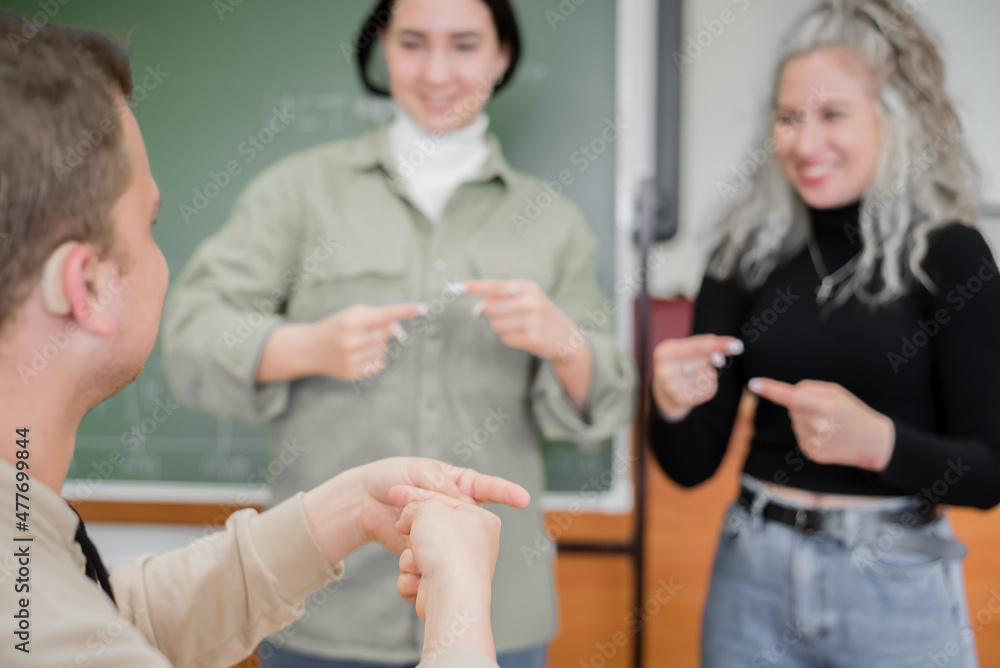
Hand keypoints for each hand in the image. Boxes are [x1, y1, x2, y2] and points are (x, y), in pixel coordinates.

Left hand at [302, 457, 529, 564]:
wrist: (363, 502)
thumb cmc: (390, 476)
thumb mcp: (417, 469)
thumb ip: (439, 482)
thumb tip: (459, 499)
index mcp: (457, 482)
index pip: (488, 487)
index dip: (507, 492)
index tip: (523, 499)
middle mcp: (454, 509)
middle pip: (465, 517)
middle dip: (447, 519)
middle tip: (424, 514)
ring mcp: (441, 530)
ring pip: (447, 540)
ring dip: (424, 535)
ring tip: (400, 519)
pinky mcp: (426, 549)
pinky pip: (431, 556)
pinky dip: (417, 554)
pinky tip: (404, 547)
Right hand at [306, 302, 426, 379]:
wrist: (311, 349)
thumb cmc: (337, 327)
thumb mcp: (352, 315)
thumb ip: (377, 317)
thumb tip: (399, 328)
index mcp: (350, 321)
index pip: (384, 314)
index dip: (405, 310)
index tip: (424, 308)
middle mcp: (351, 340)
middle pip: (386, 333)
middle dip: (383, 330)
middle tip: (365, 330)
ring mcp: (352, 359)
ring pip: (384, 349)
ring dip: (377, 344)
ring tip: (357, 343)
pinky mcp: (353, 373)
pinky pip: (379, 363)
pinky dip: (375, 357)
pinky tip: (358, 355)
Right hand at [393, 496, 499, 660]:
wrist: (449, 592)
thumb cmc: (448, 547)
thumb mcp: (428, 508)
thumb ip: (416, 505)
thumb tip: (408, 520)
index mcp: (479, 519)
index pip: (444, 500)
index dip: (417, 496)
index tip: (396, 493)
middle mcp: (473, 544)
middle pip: (430, 530)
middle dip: (413, 534)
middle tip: (405, 529)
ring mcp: (458, 568)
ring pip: (419, 554)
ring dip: (410, 557)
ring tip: (419, 561)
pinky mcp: (443, 589)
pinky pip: (417, 576)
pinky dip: (413, 578)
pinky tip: (419, 580)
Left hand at [457, 279, 581, 361]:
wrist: (567, 336)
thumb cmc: (538, 314)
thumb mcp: (524, 299)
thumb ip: (499, 300)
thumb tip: (477, 308)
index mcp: (527, 287)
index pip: (494, 285)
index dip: (473, 287)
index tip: (454, 288)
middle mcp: (531, 301)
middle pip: (491, 307)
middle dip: (491, 314)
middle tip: (507, 316)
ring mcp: (533, 320)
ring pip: (496, 324)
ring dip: (501, 327)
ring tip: (519, 326)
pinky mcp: (533, 337)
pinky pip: (506, 338)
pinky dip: (509, 338)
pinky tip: (524, 335)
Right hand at [651, 335, 743, 420]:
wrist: (664, 390)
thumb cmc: (681, 362)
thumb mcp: (687, 348)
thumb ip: (707, 344)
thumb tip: (729, 351)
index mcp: (664, 353)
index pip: (697, 347)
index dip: (718, 345)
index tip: (738, 346)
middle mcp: (664, 371)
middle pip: (705, 361)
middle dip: (712, 359)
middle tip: (707, 360)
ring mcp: (672, 388)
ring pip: (709, 375)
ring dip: (710, 372)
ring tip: (694, 374)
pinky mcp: (682, 401)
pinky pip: (710, 389)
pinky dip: (710, 384)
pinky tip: (696, 385)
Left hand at [748, 377, 894, 470]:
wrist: (871, 442)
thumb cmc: (852, 411)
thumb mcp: (836, 392)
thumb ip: (809, 389)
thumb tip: (786, 394)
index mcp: (823, 406)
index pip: (790, 397)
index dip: (770, 390)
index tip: (753, 384)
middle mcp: (815, 425)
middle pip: (791, 407)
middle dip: (802, 405)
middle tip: (826, 410)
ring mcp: (812, 441)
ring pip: (795, 422)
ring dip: (806, 420)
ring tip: (830, 424)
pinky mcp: (811, 453)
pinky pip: (800, 435)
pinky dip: (809, 433)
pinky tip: (827, 436)